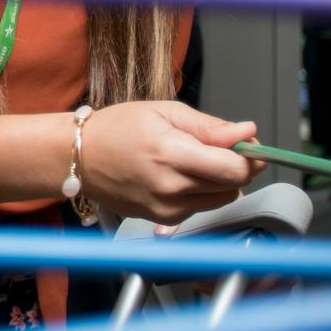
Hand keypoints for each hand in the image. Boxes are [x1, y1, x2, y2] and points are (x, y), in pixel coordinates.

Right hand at [75, 101, 262, 224]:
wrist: (79, 156)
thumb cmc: (116, 129)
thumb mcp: (165, 112)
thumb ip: (210, 126)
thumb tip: (246, 132)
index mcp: (173, 154)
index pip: (236, 168)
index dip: (251, 156)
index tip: (248, 144)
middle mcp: (171, 187)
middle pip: (233, 185)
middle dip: (237, 165)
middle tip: (221, 147)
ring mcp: (167, 208)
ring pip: (221, 198)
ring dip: (220, 181)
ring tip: (194, 161)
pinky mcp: (162, 219)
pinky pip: (200, 207)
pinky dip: (201, 192)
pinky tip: (179, 176)